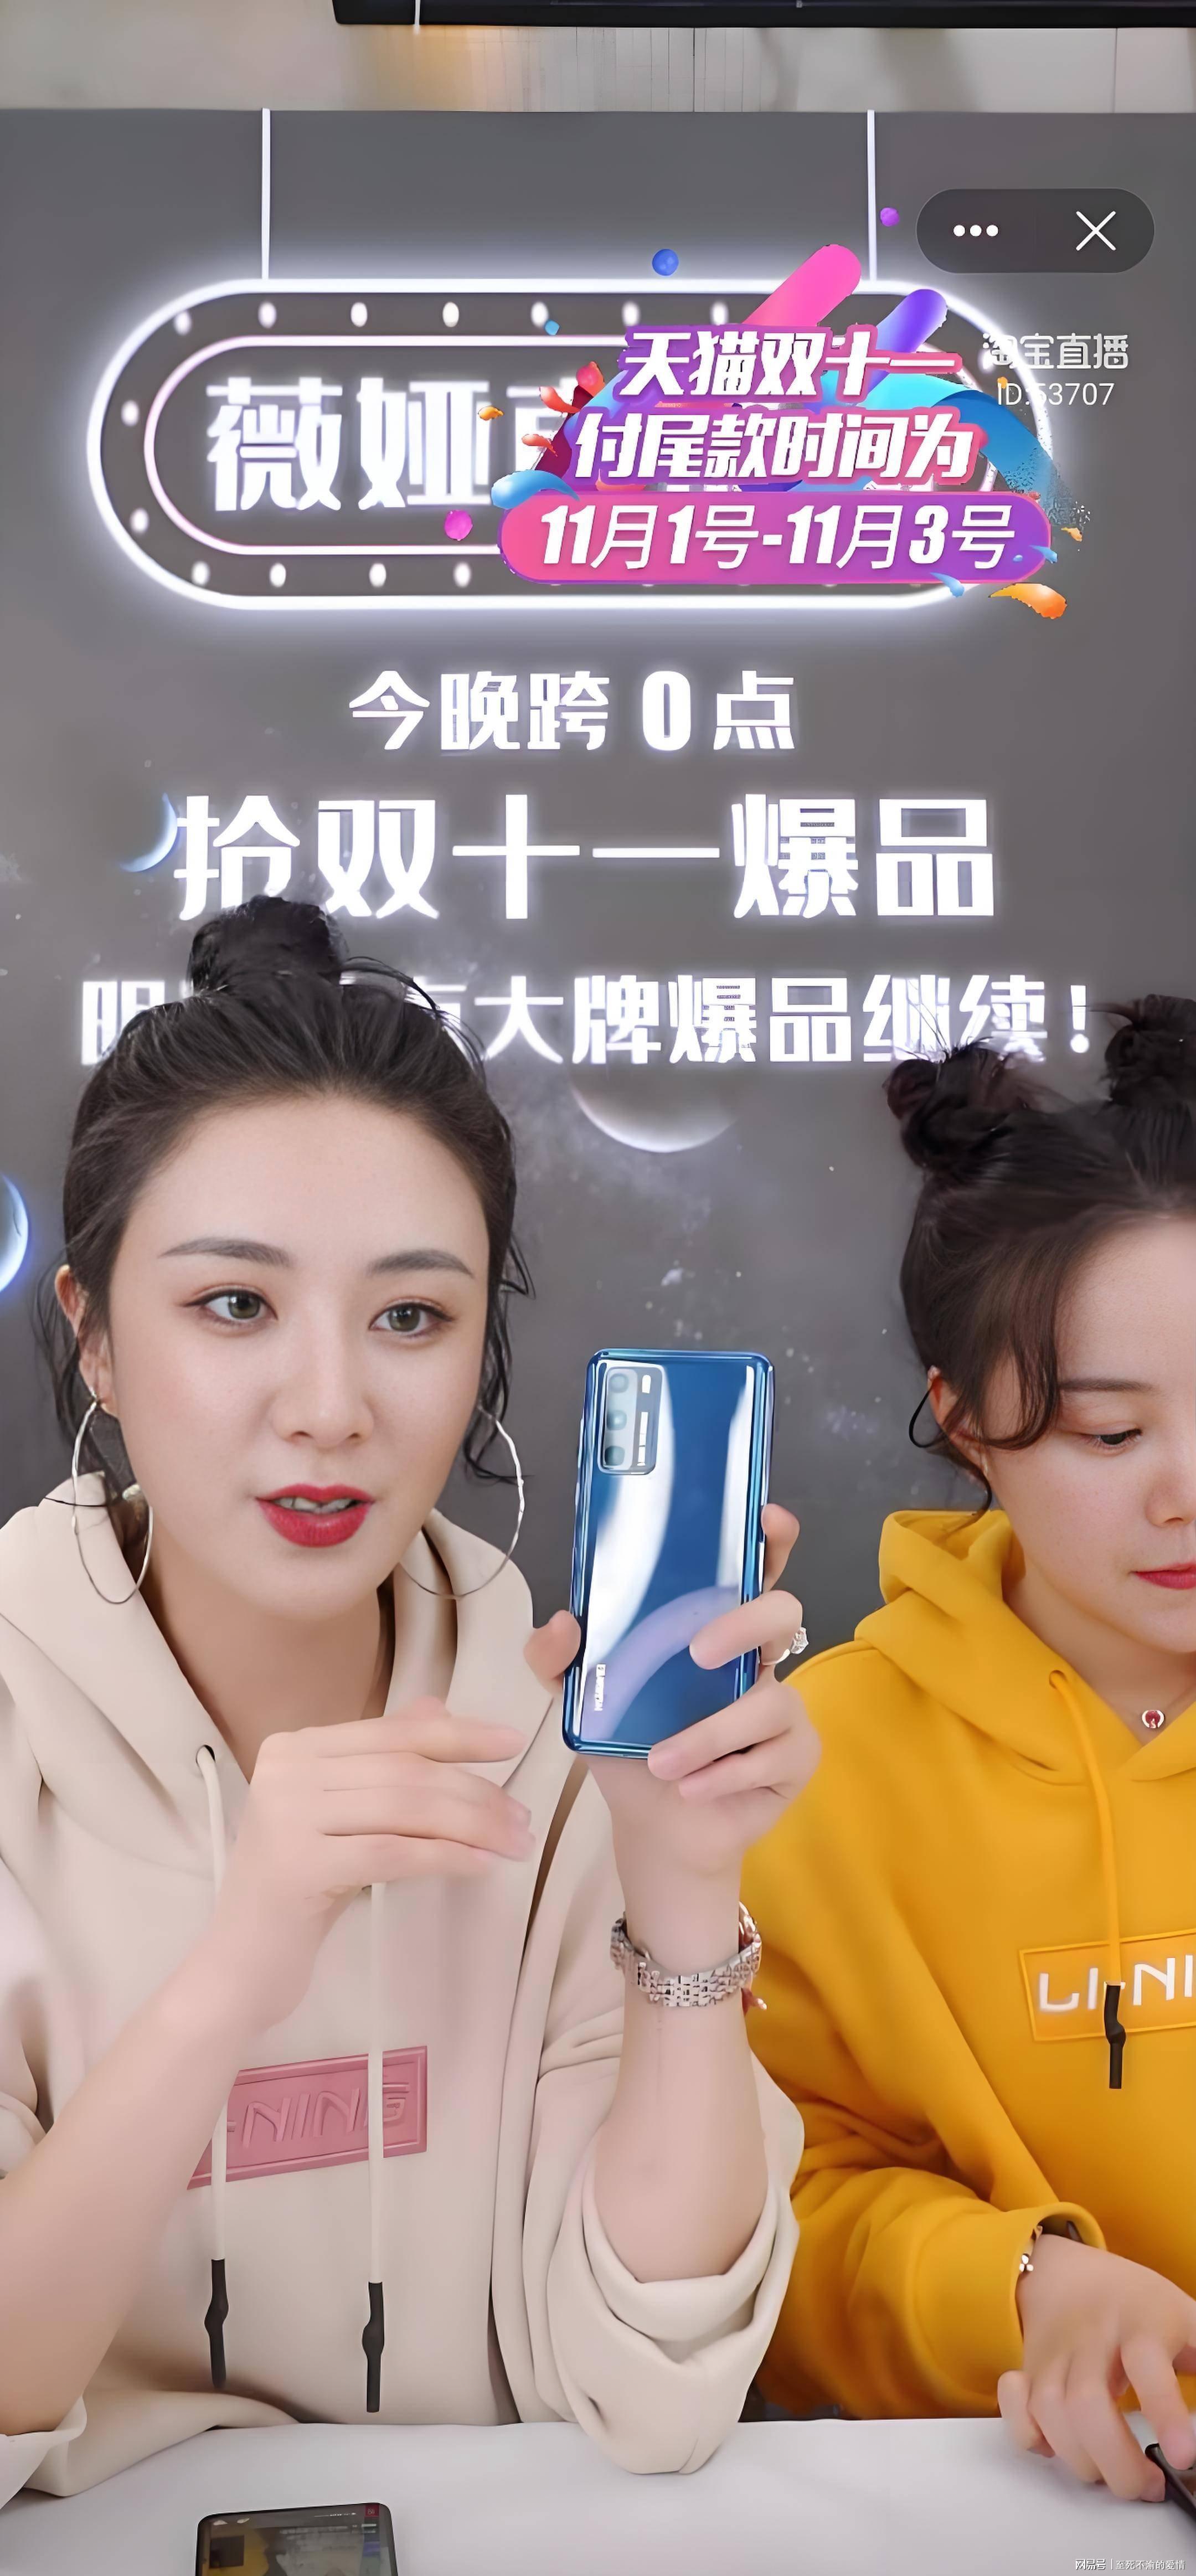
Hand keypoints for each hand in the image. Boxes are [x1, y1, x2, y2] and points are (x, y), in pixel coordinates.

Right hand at [200, 1702, 531, 2031]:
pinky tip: (480, 1866)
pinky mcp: (298, 1866)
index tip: (513, 1743)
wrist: (239, 1966)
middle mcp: (285, 1771)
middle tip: (523, 1819)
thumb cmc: (298, 1890)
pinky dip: (444, 1856)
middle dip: (476, 1792)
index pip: (393, 1733)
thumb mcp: (340, 1817)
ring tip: (514, 1844)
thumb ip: (381, 1762)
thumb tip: (439, 1709)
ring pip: (404, 1808)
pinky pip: (391, 1853)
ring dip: (472, 1825)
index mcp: (295, 1748)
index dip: (459, 1735)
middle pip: (405, 1770)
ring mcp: (286, 1816)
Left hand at [527, 1504, 818, 1912]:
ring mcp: (784, 1708)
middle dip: (745, 1624)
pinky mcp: (796, 1757)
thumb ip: (554, 1658)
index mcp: (712, 1627)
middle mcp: (757, 1658)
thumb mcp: (580, 1698)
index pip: (752, 1568)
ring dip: (709, 1735)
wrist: (654, 1825)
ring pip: (772, 1700)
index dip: (768, 1538)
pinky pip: (776, 1756)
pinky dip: (725, 1775)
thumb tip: (564, 1620)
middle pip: (783, 1611)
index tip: (767, 1519)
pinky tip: (692, 1788)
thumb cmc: (629, 1744)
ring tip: (662, 1764)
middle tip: (698, 1653)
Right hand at [998, 2234, 1195, 2501]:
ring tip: (1112, 2472)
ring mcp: (1054, 2356)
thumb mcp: (1187, 2320)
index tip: (1183, 2455)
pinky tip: (1058, 2446)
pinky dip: (1032, 2438)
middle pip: (1087, 2403)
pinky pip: (1017, 2411)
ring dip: (1082, 2459)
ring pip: (1050, 2413)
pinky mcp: (1027, 2374)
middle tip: (1147, 2484)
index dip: (1165, 2412)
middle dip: (1117, 2461)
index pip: (1148, 2365)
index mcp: (1140, 2323)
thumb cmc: (1136, 2305)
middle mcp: (1091, 2338)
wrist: (1066, 2274)